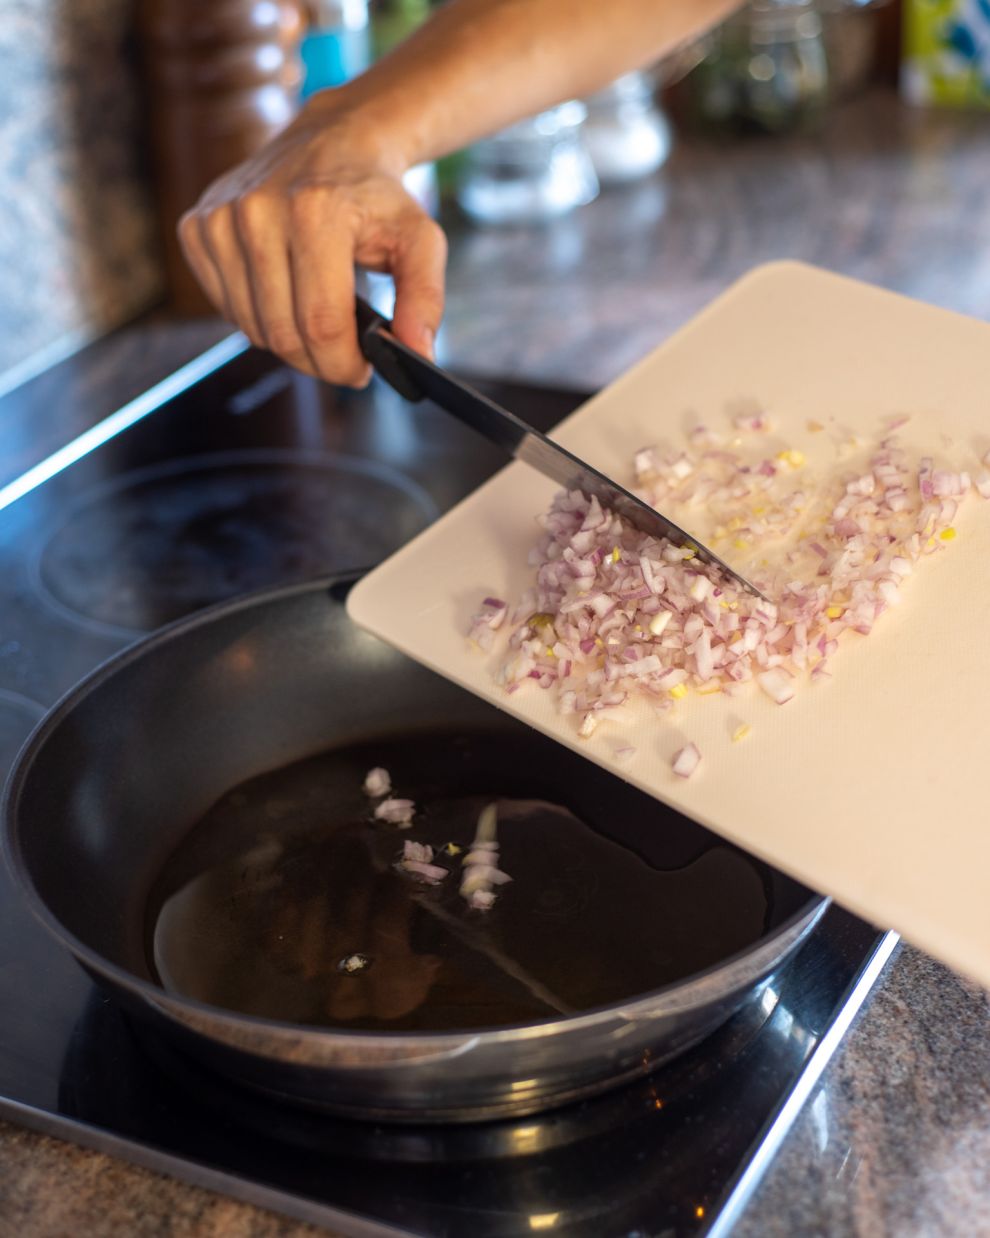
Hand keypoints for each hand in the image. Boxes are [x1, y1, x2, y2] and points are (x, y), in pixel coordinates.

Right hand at [178, 98, 445, 386]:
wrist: (332, 141)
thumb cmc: (376, 197)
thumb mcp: (420, 240)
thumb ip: (425, 299)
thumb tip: (417, 354)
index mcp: (314, 211)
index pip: (320, 324)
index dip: (343, 364)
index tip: (362, 370)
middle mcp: (257, 211)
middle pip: (283, 335)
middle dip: (319, 361)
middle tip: (344, 352)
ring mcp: (219, 219)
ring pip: (252, 330)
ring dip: (290, 341)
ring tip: (318, 317)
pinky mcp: (197, 229)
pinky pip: (227, 309)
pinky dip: (258, 318)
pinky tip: (285, 294)